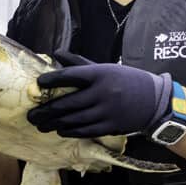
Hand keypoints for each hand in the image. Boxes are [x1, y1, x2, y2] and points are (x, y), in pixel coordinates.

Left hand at [27, 50, 171, 138]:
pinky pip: (85, 130)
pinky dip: (70, 131)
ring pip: (73, 120)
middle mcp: (103, 92)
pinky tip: (59, 130)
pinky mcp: (111, 126)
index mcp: (100, 73)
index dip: (52, 80)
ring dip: (54, 124)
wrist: (155, 100)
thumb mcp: (105, 68)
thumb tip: (56, 53)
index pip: (71, 75)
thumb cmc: (125, 81)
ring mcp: (107, 111)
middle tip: (31, 115)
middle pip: (67, 103)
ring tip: (40, 125)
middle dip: (46, 111)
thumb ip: (79, 63)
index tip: (38, 83)